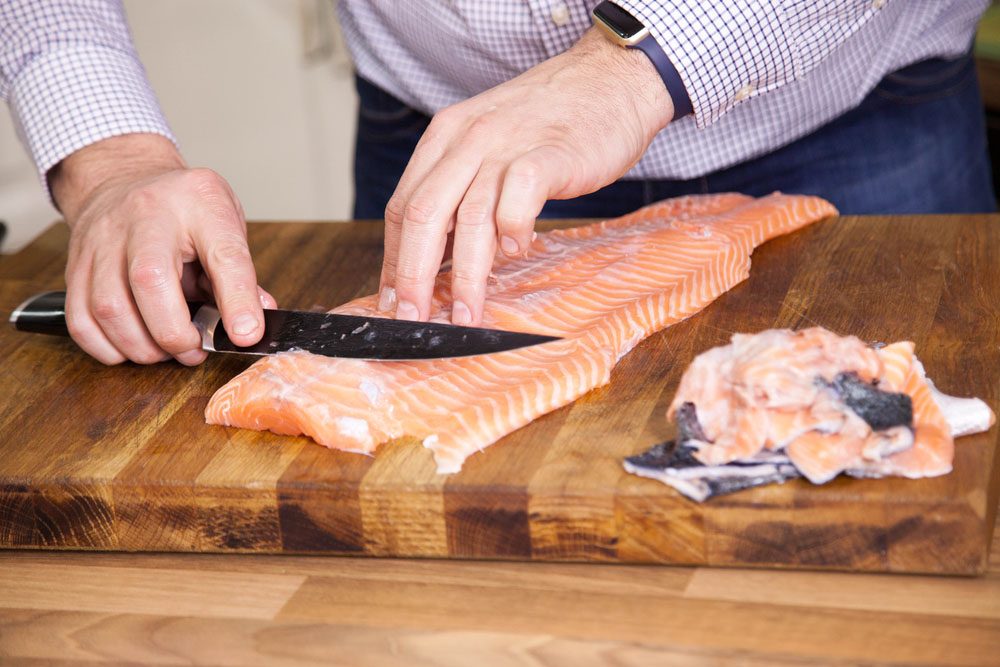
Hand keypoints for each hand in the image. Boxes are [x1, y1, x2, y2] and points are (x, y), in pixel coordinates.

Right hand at [51, 133, 274, 364]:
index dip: (238, 300)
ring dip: (142, 346)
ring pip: (109, 306)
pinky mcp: (74, 263)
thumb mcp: (225, 225)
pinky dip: (107, 347)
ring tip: (164, 350)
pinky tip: (131, 346)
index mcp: (198, 203)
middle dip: (174, 333)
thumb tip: (250, 327)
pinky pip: (80, 319)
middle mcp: (145, 215)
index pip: (224, 254)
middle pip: (150, 280)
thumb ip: (240, 276)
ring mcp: (102, 239)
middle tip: (194, 350)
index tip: (245, 335)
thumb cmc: (185, 209)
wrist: (126, 177)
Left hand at [380, 27, 673, 324]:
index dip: (393, 259)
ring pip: (467, 220)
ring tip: (465, 314)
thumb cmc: (552, 121)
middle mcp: (468, 139)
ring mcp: (507, 146)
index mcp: (445, 137)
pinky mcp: (548, 155)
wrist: (612, 78)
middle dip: (412, 276)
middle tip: (412, 317)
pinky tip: (518, 253)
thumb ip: (461, 187)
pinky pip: (517, 202)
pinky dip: (512, 234)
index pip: (403, 206)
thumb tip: (436, 254)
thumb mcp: (489, 142)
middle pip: (423, 216)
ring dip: (463, 276)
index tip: (391, 298)